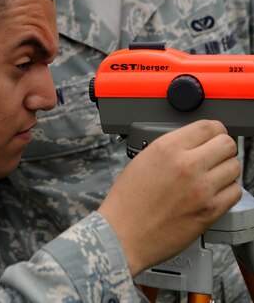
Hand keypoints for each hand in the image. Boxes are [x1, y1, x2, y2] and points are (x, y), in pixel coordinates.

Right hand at [98, 119, 241, 276]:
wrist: (124, 234)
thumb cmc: (128, 200)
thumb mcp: (144, 158)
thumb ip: (172, 147)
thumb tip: (194, 143)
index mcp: (168, 148)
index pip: (208, 126)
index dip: (215, 130)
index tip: (215, 136)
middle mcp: (187, 164)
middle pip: (227, 144)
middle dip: (224, 148)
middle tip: (216, 155)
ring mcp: (201, 188)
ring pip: (235, 167)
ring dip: (227, 169)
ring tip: (215, 175)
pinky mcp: (209, 211)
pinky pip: (235, 192)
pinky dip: (229, 191)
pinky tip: (215, 192)